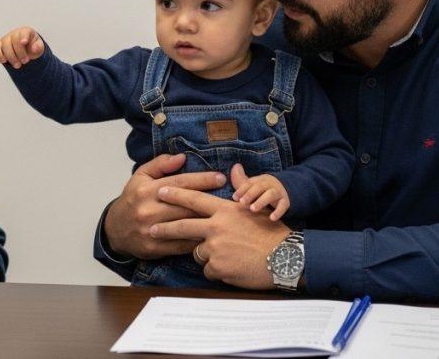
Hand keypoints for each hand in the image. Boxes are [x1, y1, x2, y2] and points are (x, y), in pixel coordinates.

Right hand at [0, 26, 44, 68]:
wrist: (25, 52)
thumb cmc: (33, 48)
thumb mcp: (39, 48)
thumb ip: (38, 47)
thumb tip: (33, 49)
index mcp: (26, 31)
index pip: (24, 32)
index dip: (23, 36)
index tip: (24, 42)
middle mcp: (14, 33)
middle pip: (14, 40)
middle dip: (20, 52)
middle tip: (25, 61)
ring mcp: (5, 39)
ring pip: (4, 45)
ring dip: (11, 57)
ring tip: (18, 65)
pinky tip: (5, 61)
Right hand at [104, 153, 227, 259]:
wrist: (115, 230)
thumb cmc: (133, 200)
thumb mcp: (141, 176)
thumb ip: (160, 165)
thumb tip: (181, 157)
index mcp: (147, 190)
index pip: (180, 183)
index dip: (202, 179)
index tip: (221, 177)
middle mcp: (149, 210)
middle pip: (186, 205)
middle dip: (209, 199)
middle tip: (231, 196)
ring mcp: (151, 231)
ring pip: (186, 225)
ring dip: (207, 221)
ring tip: (226, 217)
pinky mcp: (154, 248)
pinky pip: (181, 245)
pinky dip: (198, 240)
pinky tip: (212, 235)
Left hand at [150, 164, 290, 288]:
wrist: (286, 259)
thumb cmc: (273, 234)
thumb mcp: (257, 207)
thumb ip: (242, 188)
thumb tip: (235, 168)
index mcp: (225, 210)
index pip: (194, 199)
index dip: (176, 195)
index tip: (160, 192)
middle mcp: (217, 227)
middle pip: (183, 226)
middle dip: (164, 228)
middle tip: (151, 229)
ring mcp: (216, 248)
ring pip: (197, 252)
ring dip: (207, 255)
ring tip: (229, 256)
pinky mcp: (218, 267)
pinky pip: (209, 270)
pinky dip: (218, 271)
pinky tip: (234, 268)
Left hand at [231, 167, 290, 220]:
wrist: (284, 189)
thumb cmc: (262, 189)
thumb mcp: (253, 184)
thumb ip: (241, 179)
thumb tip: (236, 165)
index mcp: (259, 179)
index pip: (249, 183)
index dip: (242, 190)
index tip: (234, 198)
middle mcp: (269, 184)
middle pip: (259, 186)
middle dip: (250, 194)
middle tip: (242, 202)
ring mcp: (278, 192)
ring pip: (270, 195)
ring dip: (261, 201)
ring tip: (253, 209)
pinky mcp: (285, 201)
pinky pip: (283, 206)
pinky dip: (278, 212)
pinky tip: (272, 218)